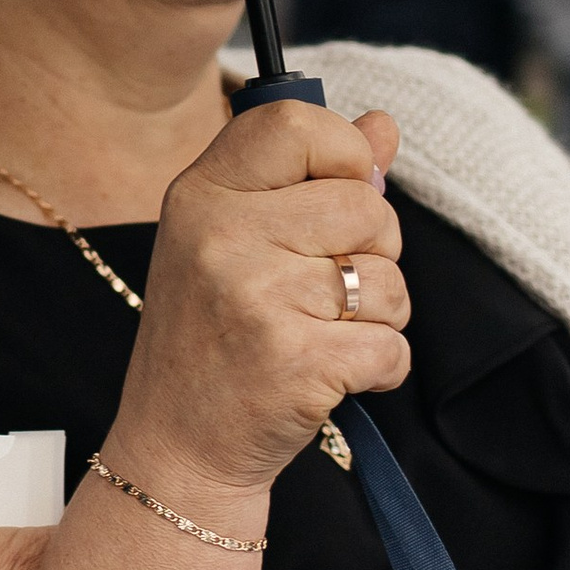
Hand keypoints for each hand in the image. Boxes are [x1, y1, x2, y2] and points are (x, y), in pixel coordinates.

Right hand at [108, 99, 409, 515]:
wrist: (176, 446)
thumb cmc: (214, 336)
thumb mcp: (238, 239)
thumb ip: (311, 175)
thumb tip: (383, 126)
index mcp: (202, 193)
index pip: (299, 123)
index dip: (343, 156)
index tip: (334, 200)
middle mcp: (221, 236)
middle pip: (365, 205)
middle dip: (372, 251)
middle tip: (321, 292)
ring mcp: (256, 298)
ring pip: (389, 278)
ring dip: (379, 315)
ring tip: (322, 335)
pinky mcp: (295, 362)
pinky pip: (392, 346)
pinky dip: (380, 368)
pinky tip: (332, 376)